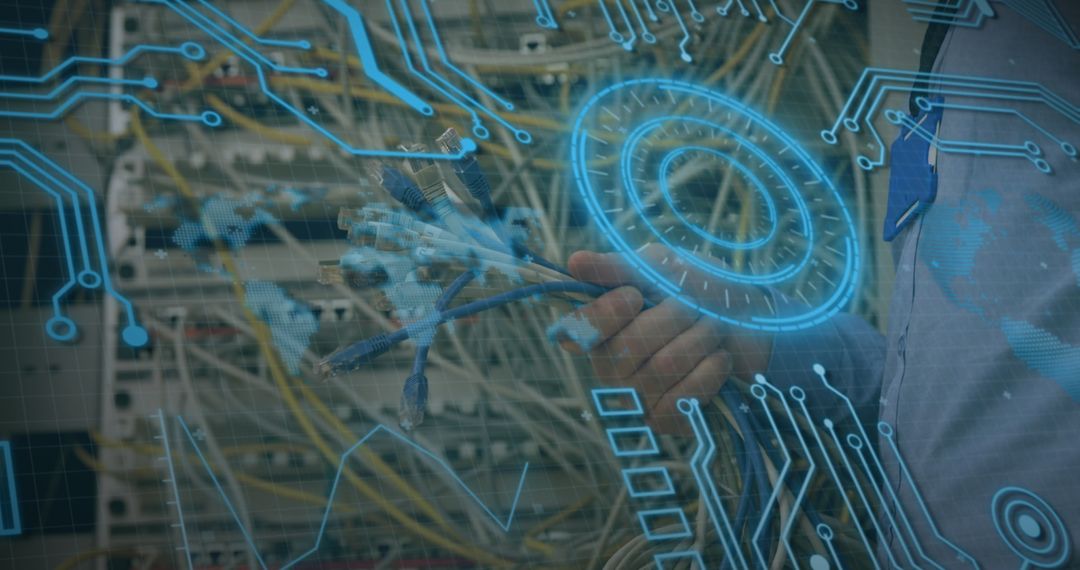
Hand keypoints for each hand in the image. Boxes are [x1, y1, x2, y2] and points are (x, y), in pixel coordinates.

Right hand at [557, 246, 772, 433]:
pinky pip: (683, 399)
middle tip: (693, 307)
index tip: (637, 295)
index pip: (580, 330)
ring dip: (700, 339)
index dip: (609, 312)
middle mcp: (607, 368)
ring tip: (712, 329)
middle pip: (630, 346)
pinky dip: (711, 370)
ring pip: (664, 368)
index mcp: (598, 329)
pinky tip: (719, 358)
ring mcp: (635, 399)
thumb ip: (618, 267)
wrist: (752, 324)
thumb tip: (574, 262)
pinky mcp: (664, 422)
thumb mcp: (661, 267)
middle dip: (675, 316)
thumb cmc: (700, 290)